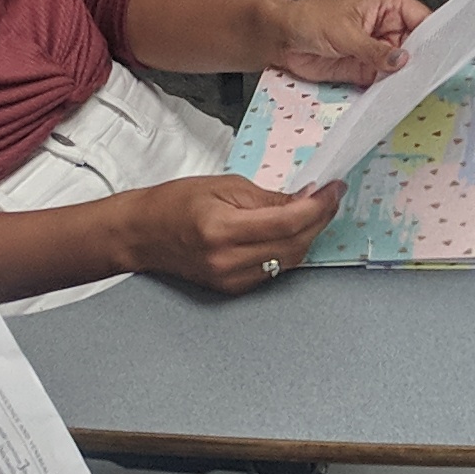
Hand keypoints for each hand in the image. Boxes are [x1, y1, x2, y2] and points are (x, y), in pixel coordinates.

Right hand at [111, 173, 339, 292]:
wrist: (141, 234)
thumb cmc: (173, 204)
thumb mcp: (222, 186)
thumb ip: (267, 197)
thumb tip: (305, 199)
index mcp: (223, 230)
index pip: (287, 222)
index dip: (318, 206)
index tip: (334, 190)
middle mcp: (229, 260)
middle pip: (294, 244)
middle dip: (319, 219)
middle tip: (330, 198)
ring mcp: (231, 278)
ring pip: (290, 260)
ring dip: (309, 235)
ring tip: (316, 211)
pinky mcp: (233, 287)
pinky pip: (275, 270)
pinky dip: (291, 249)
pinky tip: (294, 231)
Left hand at [255, 0, 424, 86]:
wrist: (285, 40)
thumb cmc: (310, 19)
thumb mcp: (346, 32)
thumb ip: (374, 49)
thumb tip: (401, 60)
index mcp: (390, 5)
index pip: (424, 20)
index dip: (434, 37)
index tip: (440, 54)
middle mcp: (389, 28)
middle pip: (419, 47)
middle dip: (422, 61)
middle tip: (428, 75)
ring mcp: (381, 51)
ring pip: (405, 68)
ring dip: (408, 78)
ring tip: (414, 87)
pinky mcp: (370, 71)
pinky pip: (388, 82)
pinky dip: (392, 90)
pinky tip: (396, 94)